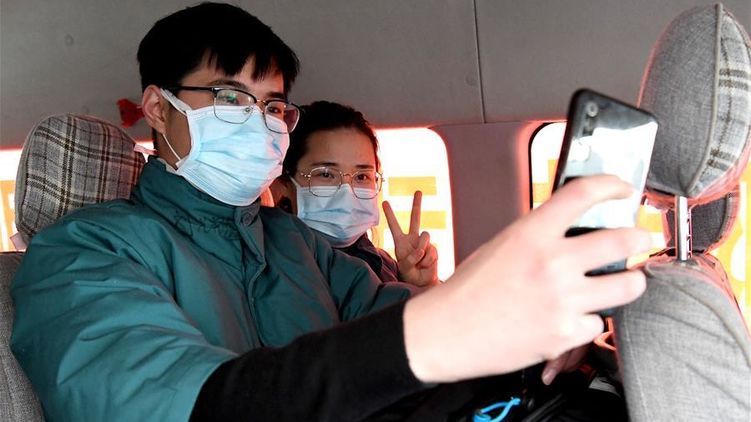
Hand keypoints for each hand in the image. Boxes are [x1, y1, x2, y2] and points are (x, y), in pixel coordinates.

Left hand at [383, 191, 438, 286]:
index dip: (390, 214)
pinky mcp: (433, 248)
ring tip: (419, 262)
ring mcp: (424, 242)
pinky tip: (426, 264)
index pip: (394, 225)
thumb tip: (421, 250)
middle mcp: (412, 238)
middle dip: (417, 204)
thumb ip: (411, 257)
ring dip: (422, 250)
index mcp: (401, 241)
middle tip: (418, 191)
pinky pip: (431, 250)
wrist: (422, 281)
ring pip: (425, 236)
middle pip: (416, 218)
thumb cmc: (409, 273)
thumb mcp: (405, 266)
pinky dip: (428, 260)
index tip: (385, 202)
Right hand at [402, 175, 649, 382]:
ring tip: (626, 281)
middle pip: (622, 240)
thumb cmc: (467, 291)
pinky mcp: (565, 334)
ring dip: (631, 281)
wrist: (446, 333)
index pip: (583, 194)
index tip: (622, 190)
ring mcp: (562, 300)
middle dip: (639, 238)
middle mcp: (552, 263)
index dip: (611, 185)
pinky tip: (571, 318)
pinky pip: (597, 323)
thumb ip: (537, 237)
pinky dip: (588, 321)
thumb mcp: (499, 246)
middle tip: (640, 239)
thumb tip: (571, 233)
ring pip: (628, 286)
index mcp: (531, 233)